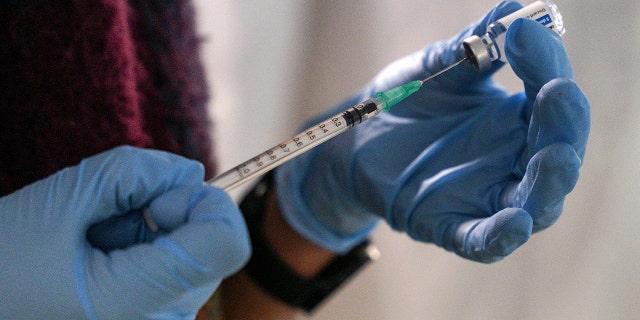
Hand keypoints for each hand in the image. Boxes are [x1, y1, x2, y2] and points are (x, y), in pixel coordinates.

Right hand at [0, 146, 249, 317]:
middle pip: (213, 247)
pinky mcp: (153, 319)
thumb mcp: (64, 197)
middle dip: (171, 215)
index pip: (226, 243)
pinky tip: (105, 256)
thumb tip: (190, 173)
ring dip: (155, 232)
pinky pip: (177, 271)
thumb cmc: (5, 259)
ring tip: (98, 242)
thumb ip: (134, 174)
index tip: (157, 199)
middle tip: (112, 218)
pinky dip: (149, 249)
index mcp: (134, 302)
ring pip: (196, 256)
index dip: (202, 203)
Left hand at [275, 1, 589, 261]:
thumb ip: (473, 45)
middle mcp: (511, 161)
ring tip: (555, 158)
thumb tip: (514, 7)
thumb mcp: (438, 69)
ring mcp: (483, 196)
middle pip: (555, 153)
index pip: (550, 98)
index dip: (545, 67)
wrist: (357, 137)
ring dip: (547, 184)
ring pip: (534, 203)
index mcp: (515, 121)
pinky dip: (500, 236)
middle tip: (556, 92)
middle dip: (562, 125)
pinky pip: (482, 239)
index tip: (522, 33)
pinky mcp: (449, 224)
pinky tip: (515, 223)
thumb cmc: (407, 102)